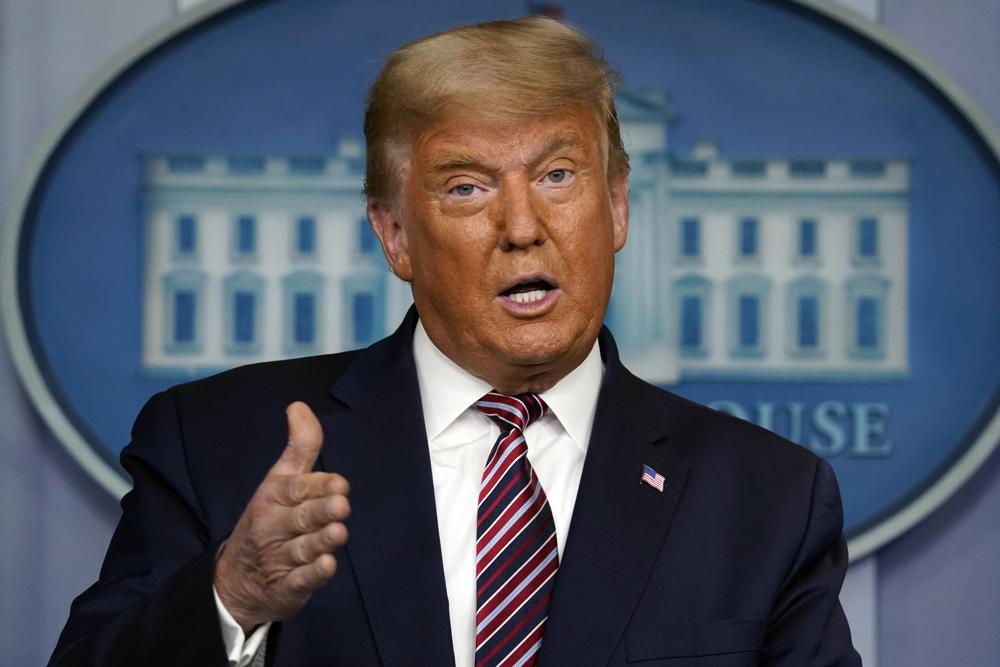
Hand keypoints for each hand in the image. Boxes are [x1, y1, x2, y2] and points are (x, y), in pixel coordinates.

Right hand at [214, 401, 349, 633]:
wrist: (236, 581)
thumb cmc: (268, 520)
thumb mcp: (279, 481)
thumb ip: (298, 447)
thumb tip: (299, 406)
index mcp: (273, 497)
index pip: (296, 489)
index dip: (319, 486)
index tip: (340, 484)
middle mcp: (274, 526)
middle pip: (301, 518)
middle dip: (321, 511)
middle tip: (341, 504)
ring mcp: (279, 558)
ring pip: (303, 548)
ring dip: (321, 540)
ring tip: (339, 532)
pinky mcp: (287, 588)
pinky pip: (301, 581)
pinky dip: (313, 574)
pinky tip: (327, 565)